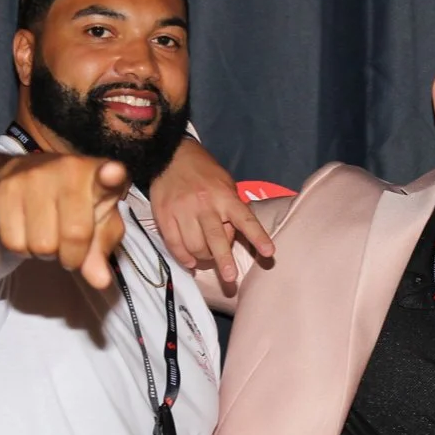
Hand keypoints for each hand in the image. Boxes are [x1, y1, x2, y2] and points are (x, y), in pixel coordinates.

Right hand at [0, 151, 130, 289]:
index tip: (113, 174)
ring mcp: (33, 175)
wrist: (30, 178)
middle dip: (73, 254)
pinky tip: (29, 229)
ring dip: (46, 251)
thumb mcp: (100, 223)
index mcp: (99, 175)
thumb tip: (100, 281)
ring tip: (48, 232)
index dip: (111, 176)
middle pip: (74, 235)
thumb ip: (102, 250)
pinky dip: (22, 247)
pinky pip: (15, 243)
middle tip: (70, 244)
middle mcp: (68, 168)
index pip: (108, 176)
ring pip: (41, 245)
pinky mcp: (5, 188)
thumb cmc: (78, 205)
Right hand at [148, 135, 275, 285]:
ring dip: (202, 258)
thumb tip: (234, 237)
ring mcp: (183, 211)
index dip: (258, 236)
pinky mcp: (164, 216)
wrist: (169, 156)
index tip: (269, 252)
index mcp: (225, 196)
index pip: (245, 219)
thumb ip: (232, 209)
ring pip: (195, 246)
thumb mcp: (225, 184)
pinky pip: (175, 245)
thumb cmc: (203, 173)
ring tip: (206, 258)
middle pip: (216, 239)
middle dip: (224, 261)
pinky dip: (183, 258)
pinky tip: (189, 262)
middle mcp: (205, 204)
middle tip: (230, 277)